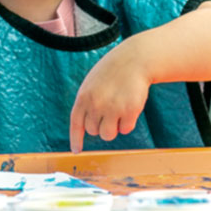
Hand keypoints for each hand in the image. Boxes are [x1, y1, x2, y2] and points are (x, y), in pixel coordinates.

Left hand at [69, 36, 152, 152]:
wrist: (135, 59)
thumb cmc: (113, 72)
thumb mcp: (92, 83)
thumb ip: (87, 103)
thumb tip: (86, 128)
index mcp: (83, 96)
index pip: (76, 124)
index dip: (76, 139)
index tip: (77, 150)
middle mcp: (95, 104)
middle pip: (94, 131)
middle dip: (102, 124)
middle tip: (110, 109)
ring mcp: (112, 108)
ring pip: (109, 134)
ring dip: (114, 127)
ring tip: (119, 109)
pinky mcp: (129, 111)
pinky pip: (125, 129)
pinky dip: (128, 122)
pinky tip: (130, 106)